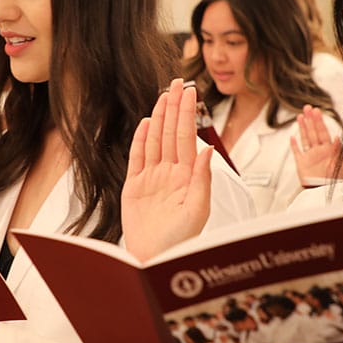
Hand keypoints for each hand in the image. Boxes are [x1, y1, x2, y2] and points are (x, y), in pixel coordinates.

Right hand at [121, 78, 213, 261]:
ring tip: (164, 96)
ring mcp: (152, 178)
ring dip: (160, 117)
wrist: (154, 259)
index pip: (187, 137)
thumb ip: (202, 179)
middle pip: (171, 133)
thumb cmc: (179, 241)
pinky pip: (137, 158)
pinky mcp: (134, 187)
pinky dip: (141, 140)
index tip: (191, 92)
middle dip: (175, 108)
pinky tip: (147, 123)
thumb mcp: (197, 211)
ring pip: (156, 140)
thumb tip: (207, 150)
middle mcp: (170, 174)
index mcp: (187, 177)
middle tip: (178, 83)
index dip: (188, 114)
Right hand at [292, 106, 342, 183]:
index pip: (323, 132)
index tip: (317, 111)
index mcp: (328, 150)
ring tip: (300, 117)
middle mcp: (319, 151)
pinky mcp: (302, 164)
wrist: (323, 192)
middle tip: (308, 108)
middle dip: (311, 120)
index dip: (320, 121)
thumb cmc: (334, 180)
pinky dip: (294, 145)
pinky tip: (292, 137)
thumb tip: (338, 137)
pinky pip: (297, 152)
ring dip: (303, 127)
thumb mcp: (338, 164)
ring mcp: (310, 156)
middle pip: (313, 132)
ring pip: (305, 138)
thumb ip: (338, 150)